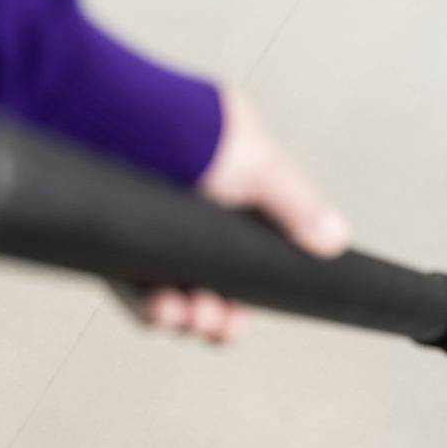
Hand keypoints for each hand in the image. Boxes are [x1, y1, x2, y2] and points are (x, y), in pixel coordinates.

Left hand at [141, 89, 350, 342]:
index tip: (253, 311)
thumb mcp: (263, 165)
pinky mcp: (110, 245)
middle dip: (221, 314)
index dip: (256, 288)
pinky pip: (131, 289)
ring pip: (173, 292)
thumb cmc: (187, 127)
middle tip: (224, 323)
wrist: (118, 124)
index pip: (251, 251)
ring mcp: (149, 229)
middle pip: (211, 281)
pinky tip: (163, 309)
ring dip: (188, 316)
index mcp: (227, 190)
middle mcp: (187, 211)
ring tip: (192, 316)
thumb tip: (335, 238)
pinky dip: (149, 307)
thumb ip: (300, 206)